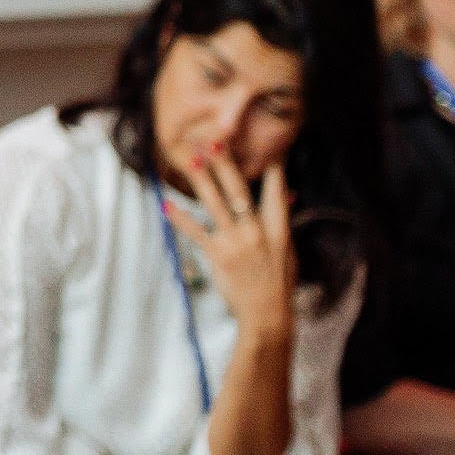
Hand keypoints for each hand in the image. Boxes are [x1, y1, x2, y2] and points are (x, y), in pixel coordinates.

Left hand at [165, 144, 296, 337]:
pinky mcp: (218, 256)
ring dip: (203, 181)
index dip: (272, 166)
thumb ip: (281, 219)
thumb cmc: (278, 280)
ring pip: (216, 205)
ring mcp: (236, 243)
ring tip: (191, 160)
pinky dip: (180, 218)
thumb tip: (288, 195)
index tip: (266, 143)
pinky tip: (166, 205)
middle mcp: (257, 232)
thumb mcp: (287, 249)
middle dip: (227, 165)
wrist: (266, 313)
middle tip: (215, 141)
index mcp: (278, 229)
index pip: (275, 191)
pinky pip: (196, 232)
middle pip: (240, 192)